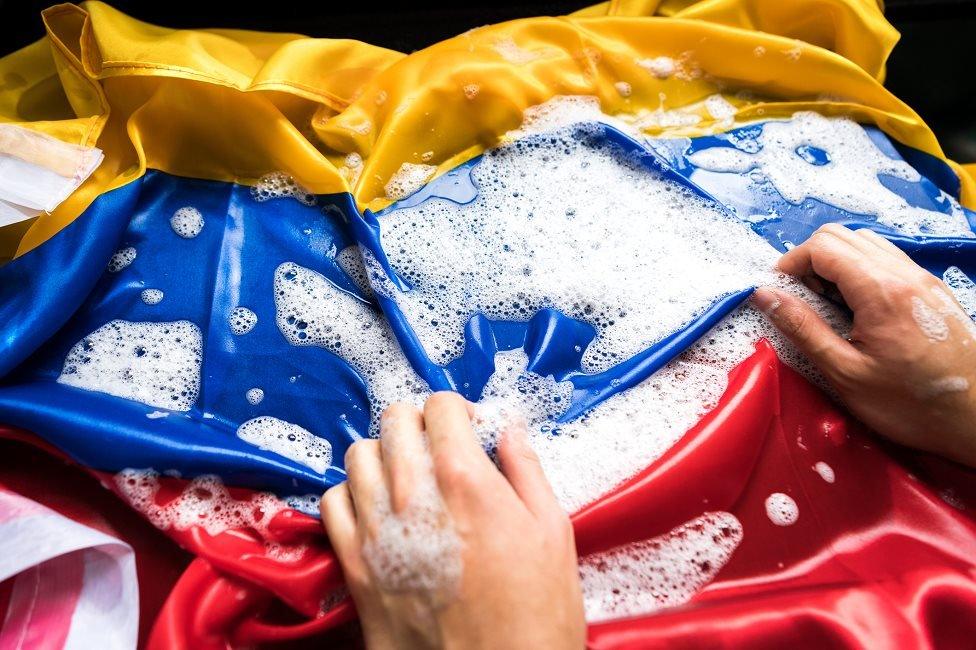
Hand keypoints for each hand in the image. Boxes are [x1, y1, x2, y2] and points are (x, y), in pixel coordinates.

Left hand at [320, 392, 584, 648]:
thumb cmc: (535, 615)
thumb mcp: (552, 531)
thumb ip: (526, 469)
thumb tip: (510, 428)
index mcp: (465, 481)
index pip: (439, 407)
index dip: (458, 410)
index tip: (470, 428)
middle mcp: (412, 497)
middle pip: (394, 421)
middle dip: (420, 422)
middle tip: (440, 445)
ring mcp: (377, 532)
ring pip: (359, 455)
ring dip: (385, 453)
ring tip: (408, 474)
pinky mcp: (356, 567)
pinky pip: (333, 503)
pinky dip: (352, 494)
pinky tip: (377, 508)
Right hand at [752, 224, 975, 465]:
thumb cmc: (911, 406)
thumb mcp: (845, 373)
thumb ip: (803, 329)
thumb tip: (765, 295)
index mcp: (882, 293)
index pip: (824, 247)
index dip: (791, 262)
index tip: (778, 290)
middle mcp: (906, 275)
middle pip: (843, 236)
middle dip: (810, 259)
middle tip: (800, 298)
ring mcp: (923, 279)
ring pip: (866, 243)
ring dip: (836, 263)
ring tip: (827, 304)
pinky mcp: (932, 290)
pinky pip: (887, 260)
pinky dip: (860, 271)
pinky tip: (856, 308)